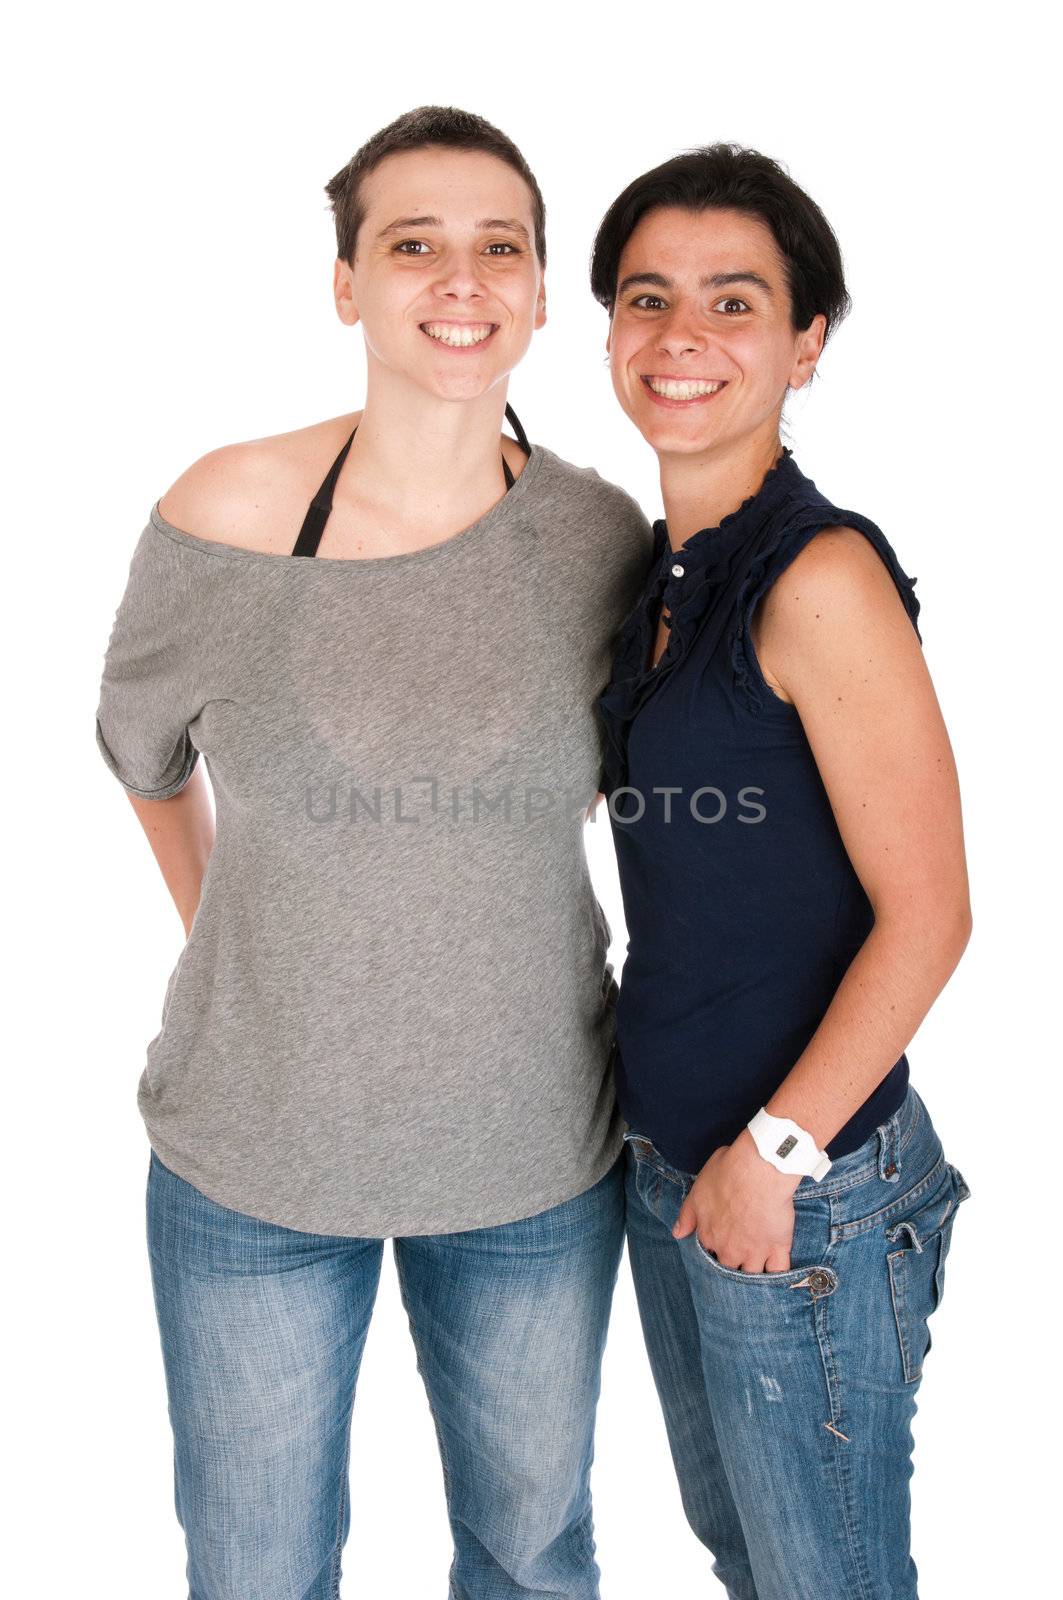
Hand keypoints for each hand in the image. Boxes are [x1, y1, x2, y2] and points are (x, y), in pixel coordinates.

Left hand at [672, 1129, 802, 1273]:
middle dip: (731, 1269)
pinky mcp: (777, 1248)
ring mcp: (754, 1252)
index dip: (713, 1253)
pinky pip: (779, 1272)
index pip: (706, 1257)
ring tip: (756, 1274)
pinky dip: (778, 1277)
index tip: (718, 1249)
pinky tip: (778, 1276)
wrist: (758, 1169)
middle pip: (728, 1271)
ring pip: (751, 1277)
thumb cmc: (727, 1173)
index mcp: (709, 1237)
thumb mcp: (697, 1191)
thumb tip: (678, 1233)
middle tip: (737, 1262)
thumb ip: (687, 1215)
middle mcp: (730, 1250)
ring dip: (752, 1277)